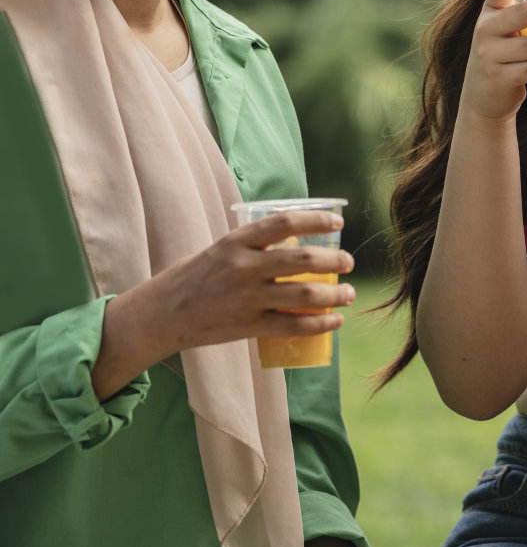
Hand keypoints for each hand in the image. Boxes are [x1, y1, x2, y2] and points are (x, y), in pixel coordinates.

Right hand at [95, 209, 355, 396]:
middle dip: (333, 260)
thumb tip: (296, 242)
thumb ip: (253, 247)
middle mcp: (242, 267)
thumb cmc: (193, 279)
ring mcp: (245, 298)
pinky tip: (335, 321)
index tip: (339, 222)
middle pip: (301, 259)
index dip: (316, 220)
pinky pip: (293, 326)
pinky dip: (320, 324)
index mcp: (235, 242)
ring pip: (304, 294)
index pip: (284, 222)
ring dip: (335, 294)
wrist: (159, 316)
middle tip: (349, 261)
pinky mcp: (246, 326)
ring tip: (349, 293)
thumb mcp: (220, 251)